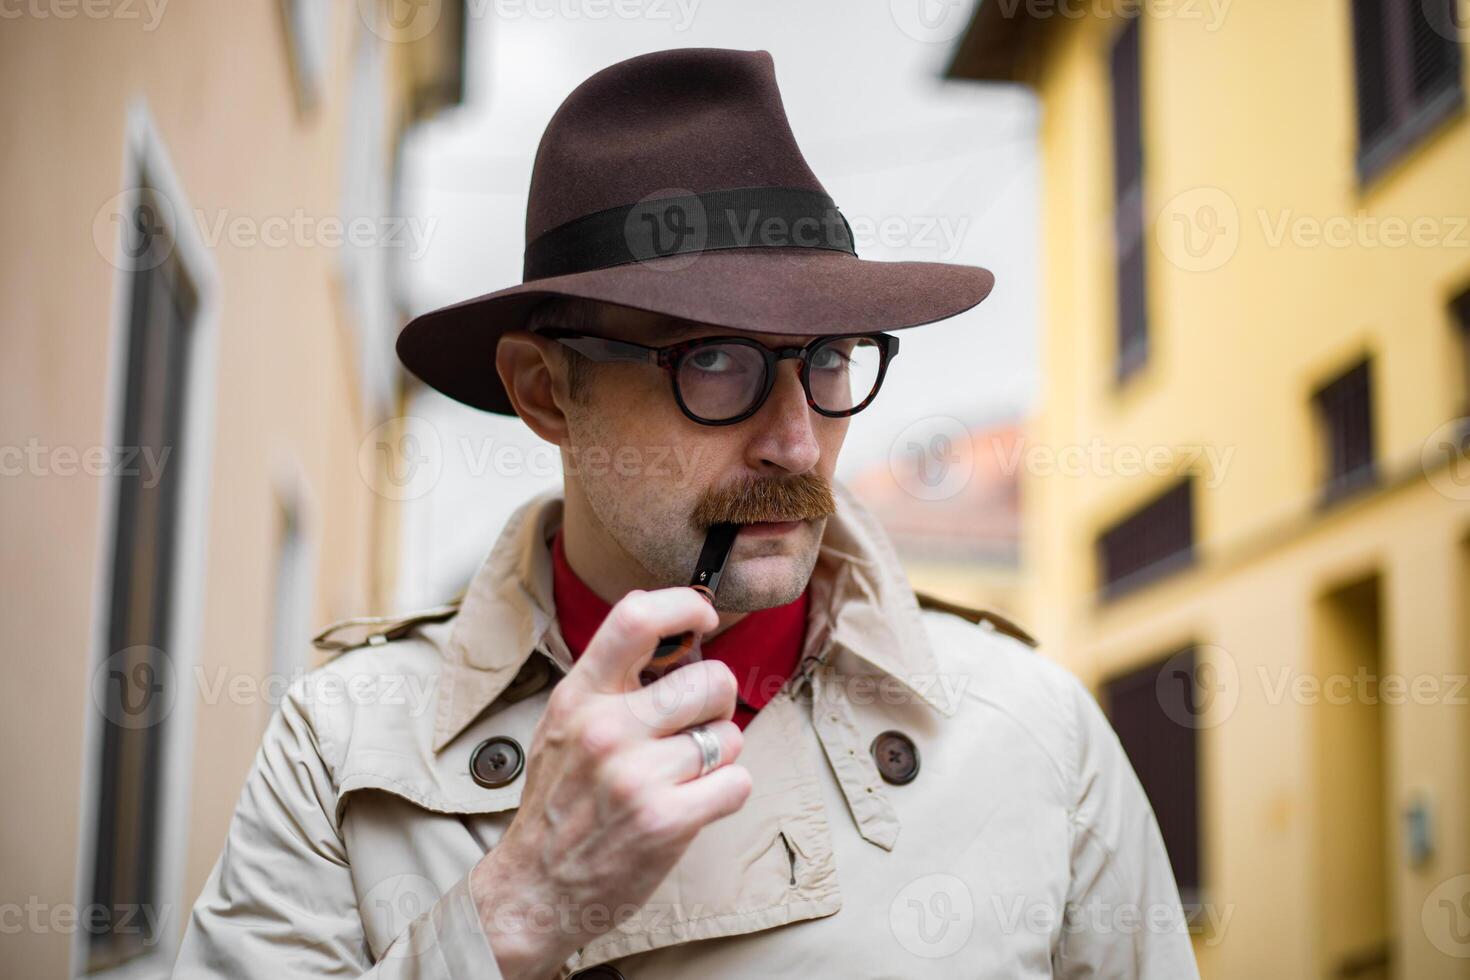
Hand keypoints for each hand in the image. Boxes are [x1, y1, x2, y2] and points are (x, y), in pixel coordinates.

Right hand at [468, 587, 752, 978]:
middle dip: (719, 700)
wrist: (534, 888)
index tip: (704, 617)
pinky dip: (727, 792)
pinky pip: (737, 782)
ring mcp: (636, 776)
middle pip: (710, 678)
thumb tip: (680, 642)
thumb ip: (610, 683)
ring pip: (729, 735)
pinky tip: (695, 802)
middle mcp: (606, 729)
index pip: (636, 618)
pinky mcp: (666, 821)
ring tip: (687, 772)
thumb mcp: (564, 725)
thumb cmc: (559, 802)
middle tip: (699, 722)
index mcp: (580, 696)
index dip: (685, 606)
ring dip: (720, 753)